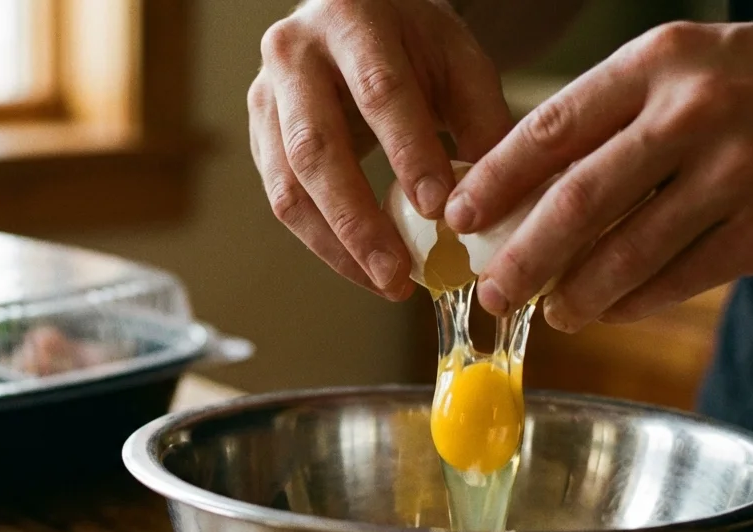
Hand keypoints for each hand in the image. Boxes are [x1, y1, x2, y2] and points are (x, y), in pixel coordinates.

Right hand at [249, 0, 512, 299]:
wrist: (353, 19)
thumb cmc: (412, 44)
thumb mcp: (458, 61)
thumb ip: (481, 121)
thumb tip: (493, 205)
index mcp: (350, 17)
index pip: (378, 90)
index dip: (407, 153)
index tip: (439, 210)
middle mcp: (293, 54)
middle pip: (316, 149)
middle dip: (358, 221)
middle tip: (398, 274)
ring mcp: (265, 98)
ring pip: (288, 187)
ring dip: (336, 245)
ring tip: (385, 283)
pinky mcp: (259, 137)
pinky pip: (283, 201)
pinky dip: (324, 242)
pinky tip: (362, 266)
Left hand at [446, 20, 752, 329]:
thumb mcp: (686, 70)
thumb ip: (611, 120)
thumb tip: (521, 190)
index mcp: (660, 63)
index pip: (551, 129)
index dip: (494, 182)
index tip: (456, 217)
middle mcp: (695, 114)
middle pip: (577, 203)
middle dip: (522, 258)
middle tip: (491, 292)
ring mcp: (736, 176)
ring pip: (625, 255)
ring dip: (575, 294)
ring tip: (552, 311)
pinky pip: (677, 281)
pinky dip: (632, 302)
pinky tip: (608, 309)